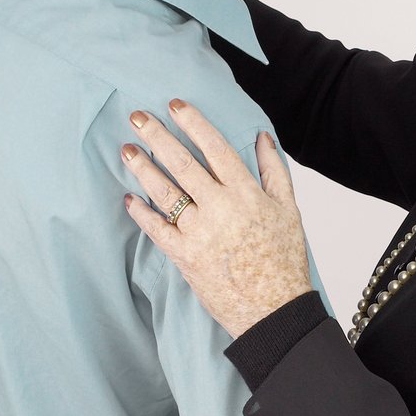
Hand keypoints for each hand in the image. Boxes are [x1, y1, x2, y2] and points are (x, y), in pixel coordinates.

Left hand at [121, 100, 314, 337]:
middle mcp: (220, 209)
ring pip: (164, 192)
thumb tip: (262, 137)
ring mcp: (199, 233)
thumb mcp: (288, 210)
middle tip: (137, 117)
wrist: (274, 310)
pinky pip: (156, 229)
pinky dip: (141, 213)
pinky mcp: (185, 257)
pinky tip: (129, 197)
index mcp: (246, 194)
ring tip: (127, 150)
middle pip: (182, 164)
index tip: (175, 105)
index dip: (193, 123)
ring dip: (143, 168)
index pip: (215, 148)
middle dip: (157, 136)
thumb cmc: (284, 260)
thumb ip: (273, 170)